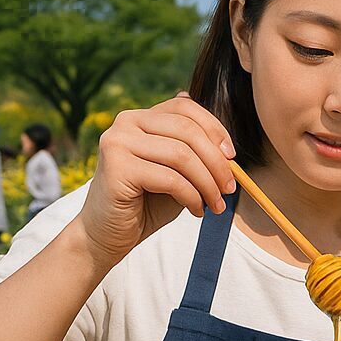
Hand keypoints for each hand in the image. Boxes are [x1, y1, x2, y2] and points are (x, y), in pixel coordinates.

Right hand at [76, 94, 235, 268]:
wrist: (108, 234)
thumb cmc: (146, 203)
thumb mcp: (177, 173)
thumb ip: (195, 153)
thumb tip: (225, 144)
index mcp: (140, 117)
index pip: (184, 107)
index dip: (215, 129)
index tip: (232, 157)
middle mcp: (125, 122)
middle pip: (187, 130)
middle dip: (217, 163)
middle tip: (230, 189)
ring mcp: (117, 142)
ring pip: (182, 155)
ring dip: (208, 184)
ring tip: (216, 205)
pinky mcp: (116, 167)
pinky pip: (170, 178)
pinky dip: (191, 196)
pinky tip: (196, 210)